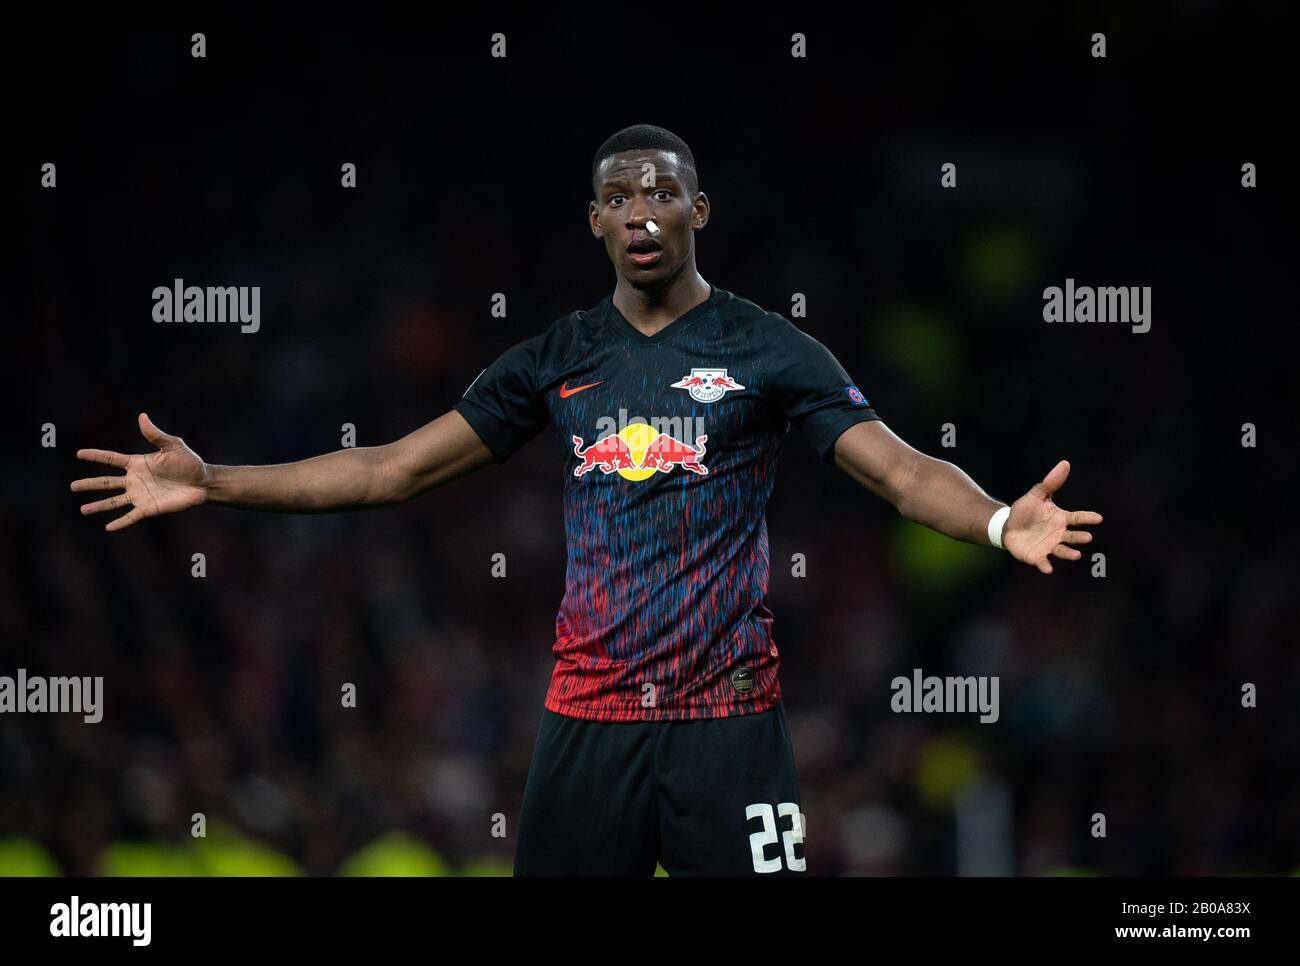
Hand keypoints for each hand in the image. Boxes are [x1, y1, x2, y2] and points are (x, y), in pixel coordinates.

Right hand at [72, 413, 209, 531]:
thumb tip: (142, 416)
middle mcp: (135, 480)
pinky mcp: (149, 508)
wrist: (203, 483)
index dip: (96, 455)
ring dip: (98, 505)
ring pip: (114, 501)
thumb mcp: (172, 446)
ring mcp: (141, 495)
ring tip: (83, 510)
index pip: (112, 459)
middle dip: (90, 484)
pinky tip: (107, 527)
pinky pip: (131, 517)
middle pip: (107, 482)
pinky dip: (120, 522)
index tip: (79, 453)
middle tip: (73, 487)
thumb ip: (155, 434)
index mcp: (138, 464)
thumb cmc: (189, 463)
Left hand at [1002, 460, 1101, 573]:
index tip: (1099, 518)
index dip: (1087, 518)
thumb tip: (1065, 463)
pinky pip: (1043, 562)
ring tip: (1076, 555)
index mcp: (1061, 519)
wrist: (1008, 526)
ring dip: (1069, 553)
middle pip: (1072, 536)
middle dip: (1080, 537)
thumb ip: (1050, 482)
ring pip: (1062, 550)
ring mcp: (1049, 546)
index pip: (1077, 518)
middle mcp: (1059, 534)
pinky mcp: (1037, 556)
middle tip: (1087, 537)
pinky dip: (1045, 565)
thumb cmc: (1025, 510)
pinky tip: (1048, 568)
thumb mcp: (1036, 494)